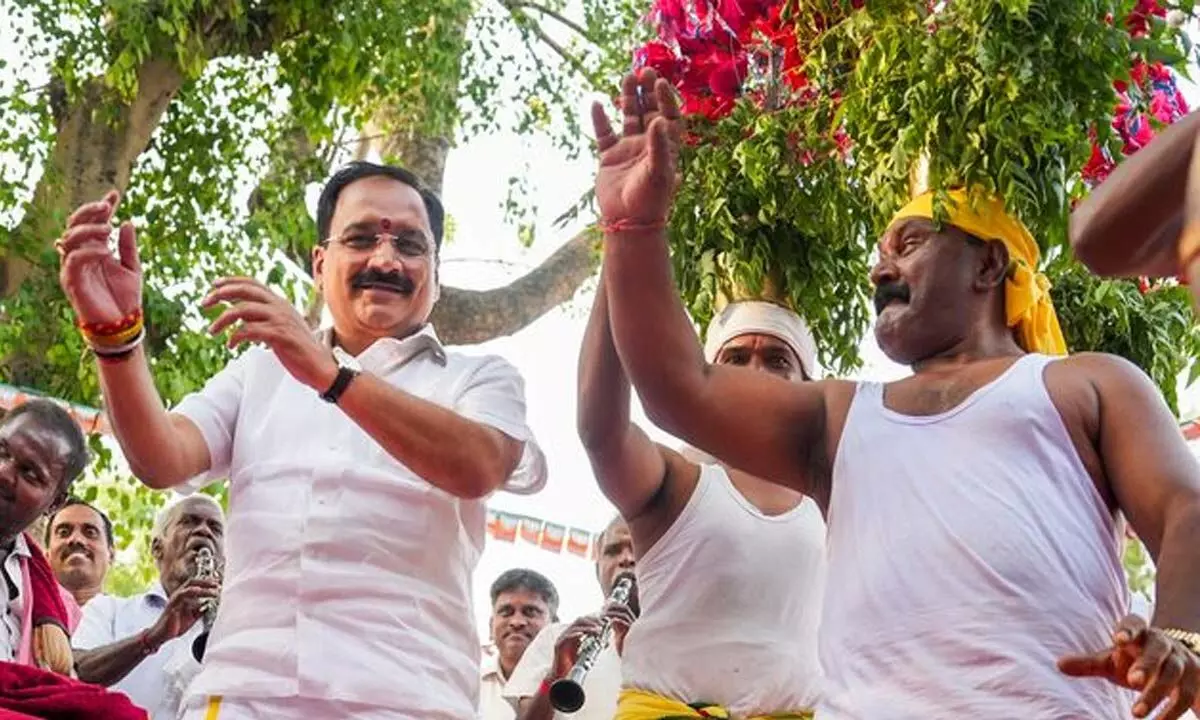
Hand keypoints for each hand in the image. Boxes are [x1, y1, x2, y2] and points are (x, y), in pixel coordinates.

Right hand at [56, 190, 142, 325]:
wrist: (123, 324)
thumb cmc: (126, 298)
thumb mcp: (133, 268)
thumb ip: (129, 246)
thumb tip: (128, 222)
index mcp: (97, 250)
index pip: (95, 223)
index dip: (103, 207)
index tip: (115, 194)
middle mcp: (83, 255)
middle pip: (75, 224)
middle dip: (89, 211)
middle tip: (106, 206)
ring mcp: (75, 267)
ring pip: (70, 238)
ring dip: (89, 229)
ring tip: (108, 228)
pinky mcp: (72, 281)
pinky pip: (74, 259)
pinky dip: (89, 251)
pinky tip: (105, 250)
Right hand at [147, 579, 219, 646]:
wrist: (162, 635)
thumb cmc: (175, 626)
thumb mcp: (193, 617)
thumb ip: (200, 610)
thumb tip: (210, 606)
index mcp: (183, 597)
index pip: (195, 585)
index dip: (206, 582)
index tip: (217, 584)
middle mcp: (178, 595)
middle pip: (192, 582)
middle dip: (206, 582)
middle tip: (217, 585)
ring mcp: (175, 600)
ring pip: (189, 588)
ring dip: (203, 588)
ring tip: (213, 592)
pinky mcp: (172, 606)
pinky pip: (181, 596)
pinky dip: (190, 592)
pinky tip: (198, 591)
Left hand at [203, 277, 337, 390]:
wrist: (321, 368)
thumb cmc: (298, 350)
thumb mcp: (279, 328)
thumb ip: (261, 318)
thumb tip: (237, 313)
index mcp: (280, 303)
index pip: (253, 284)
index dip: (232, 281)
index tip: (214, 285)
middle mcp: (280, 307)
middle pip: (245, 291)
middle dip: (221, 294)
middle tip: (204, 303)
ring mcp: (281, 320)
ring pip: (243, 310)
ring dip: (223, 319)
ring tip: (211, 331)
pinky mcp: (280, 336)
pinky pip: (250, 331)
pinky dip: (235, 337)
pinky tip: (230, 345)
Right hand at [549, 602, 635, 677]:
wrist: (562, 676)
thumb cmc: (574, 665)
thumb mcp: (586, 653)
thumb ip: (593, 646)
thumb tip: (605, 641)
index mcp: (574, 634)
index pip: (585, 621)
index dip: (595, 620)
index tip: (605, 623)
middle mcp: (568, 634)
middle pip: (579, 620)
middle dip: (592, 621)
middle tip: (602, 625)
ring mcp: (562, 638)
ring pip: (574, 627)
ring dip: (587, 628)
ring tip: (597, 631)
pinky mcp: (559, 646)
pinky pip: (566, 637)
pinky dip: (575, 634)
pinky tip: (582, 635)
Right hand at [591, 69, 681, 228]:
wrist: (628, 221)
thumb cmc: (650, 199)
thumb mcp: (659, 171)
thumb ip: (659, 145)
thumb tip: (659, 118)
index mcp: (665, 147)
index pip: (668, 116)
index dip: (666, 99)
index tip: (660, 82)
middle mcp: (648, 145)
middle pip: (649, 111)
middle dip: (648, 92)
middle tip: (644, 70)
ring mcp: (628, 150)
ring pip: (629, 117)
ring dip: (629, 98)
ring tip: (627, 76)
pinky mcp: (609, 158)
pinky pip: (604, 134)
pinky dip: (600, 119)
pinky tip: (597, 103)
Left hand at [1059, 615, 1198, 718]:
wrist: (1179, 668)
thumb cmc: (1135, 661)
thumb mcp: (1112, 661)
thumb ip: (1088, 663)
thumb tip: (1059, 664)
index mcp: (1139, 634)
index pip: (1135, 623)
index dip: (1128, 629)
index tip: (1118, 639)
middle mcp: (1162, 644)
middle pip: (1158, 650)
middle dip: (1147, 664)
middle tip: (1132, 680)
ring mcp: (1181, 661)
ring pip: (1172, 675)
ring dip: (1156, 694)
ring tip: (1136, 713)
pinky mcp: (1193, 681)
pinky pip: (1185, 696)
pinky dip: (1172, 712)